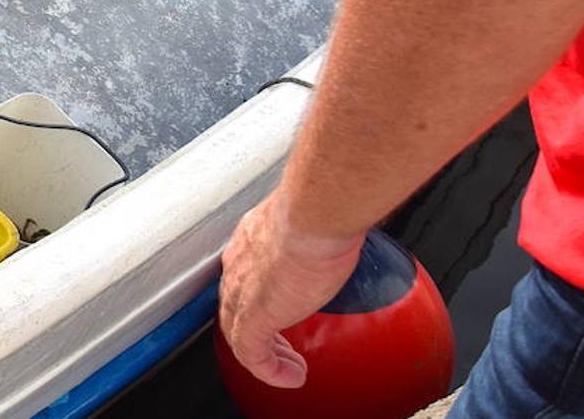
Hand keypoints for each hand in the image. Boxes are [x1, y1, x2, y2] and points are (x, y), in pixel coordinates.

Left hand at [218, 192, 363, 388]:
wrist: (316, 213)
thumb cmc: (320, 206)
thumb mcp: (316, 220)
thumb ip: (323, 229)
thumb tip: (348, 228)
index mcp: (251, 239)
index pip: (243, 272)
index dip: (255, 292)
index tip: (279, 303)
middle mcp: (239, 264)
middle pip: (235, 303)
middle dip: (255, 326)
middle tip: (279, 343)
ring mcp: (242, 291)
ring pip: (239, 333)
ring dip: (265, 354)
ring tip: (288, 367)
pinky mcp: (253, 316)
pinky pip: (252, 355)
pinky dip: (269, 370)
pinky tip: (289, 377)